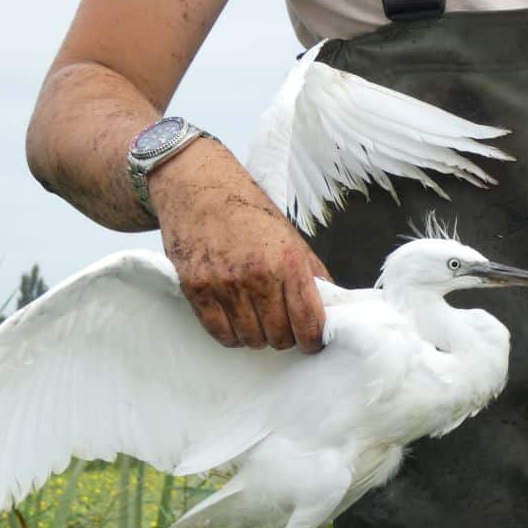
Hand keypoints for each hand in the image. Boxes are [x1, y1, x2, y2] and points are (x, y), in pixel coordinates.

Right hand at [150, 140, 331, 352]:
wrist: (199, 186)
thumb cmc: (247, 210)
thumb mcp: (290, 236)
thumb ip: (311, 274)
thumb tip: (331, 309)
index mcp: (288, 261)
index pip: (310, 323)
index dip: (313, 340)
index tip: (311, 341)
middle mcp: (258, 276)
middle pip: (281, 338)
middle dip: (285, 337)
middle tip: (281, 325)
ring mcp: (225, 285)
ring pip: (252, 340)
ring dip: (258, 336)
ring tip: (257, 319)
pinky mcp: (196, 289)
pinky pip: (221, 334)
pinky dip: (232, 335)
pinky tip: (236, 321)